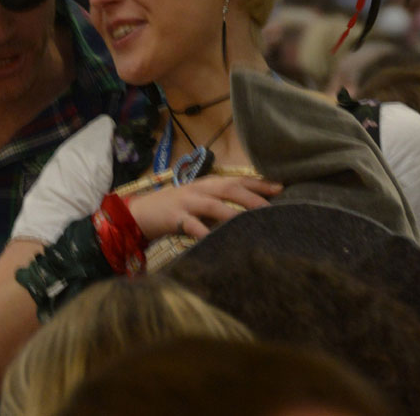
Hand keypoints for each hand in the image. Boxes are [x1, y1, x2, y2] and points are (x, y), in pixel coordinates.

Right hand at [127, 176, 281, 239]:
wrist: (139, 213)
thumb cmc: (174, 209)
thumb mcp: (199, 202)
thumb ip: (220, 204)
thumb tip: (250, 212)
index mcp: (207, 184)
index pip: (237, 180)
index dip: (259, 183)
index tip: (281, 188)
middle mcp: (199, 189)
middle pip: (229, 188)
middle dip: (252, 197)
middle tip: (272, 207)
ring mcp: (186, 202)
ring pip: (213, 204)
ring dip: (233, 213)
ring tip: (251, 221)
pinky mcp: (174, 217)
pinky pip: (191, 225)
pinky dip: (203, 232)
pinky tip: (214, 239)